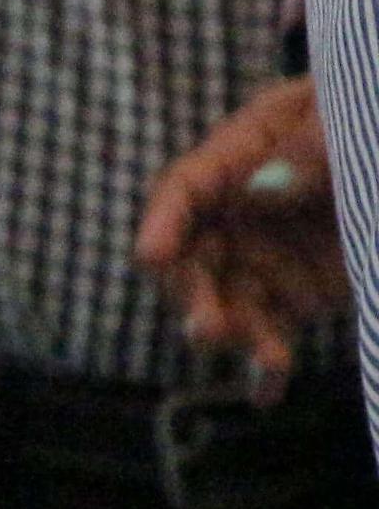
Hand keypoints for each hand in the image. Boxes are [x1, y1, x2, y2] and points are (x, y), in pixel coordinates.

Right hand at [134, 73, 348, 398]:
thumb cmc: (366, 116)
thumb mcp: (345, 121)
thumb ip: (308, 152)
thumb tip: (257, 190)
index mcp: (244, 152)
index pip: (186, 186)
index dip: (163, 220)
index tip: (151, 256)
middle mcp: (240, 208)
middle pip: (195, 254)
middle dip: (194, 293)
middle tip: (206, 327)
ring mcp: (266, 254)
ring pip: (228, 300)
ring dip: (237, 334)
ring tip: (268, 361)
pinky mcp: (296, 294)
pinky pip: (270, 329)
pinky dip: (265, 364)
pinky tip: (266, 392)